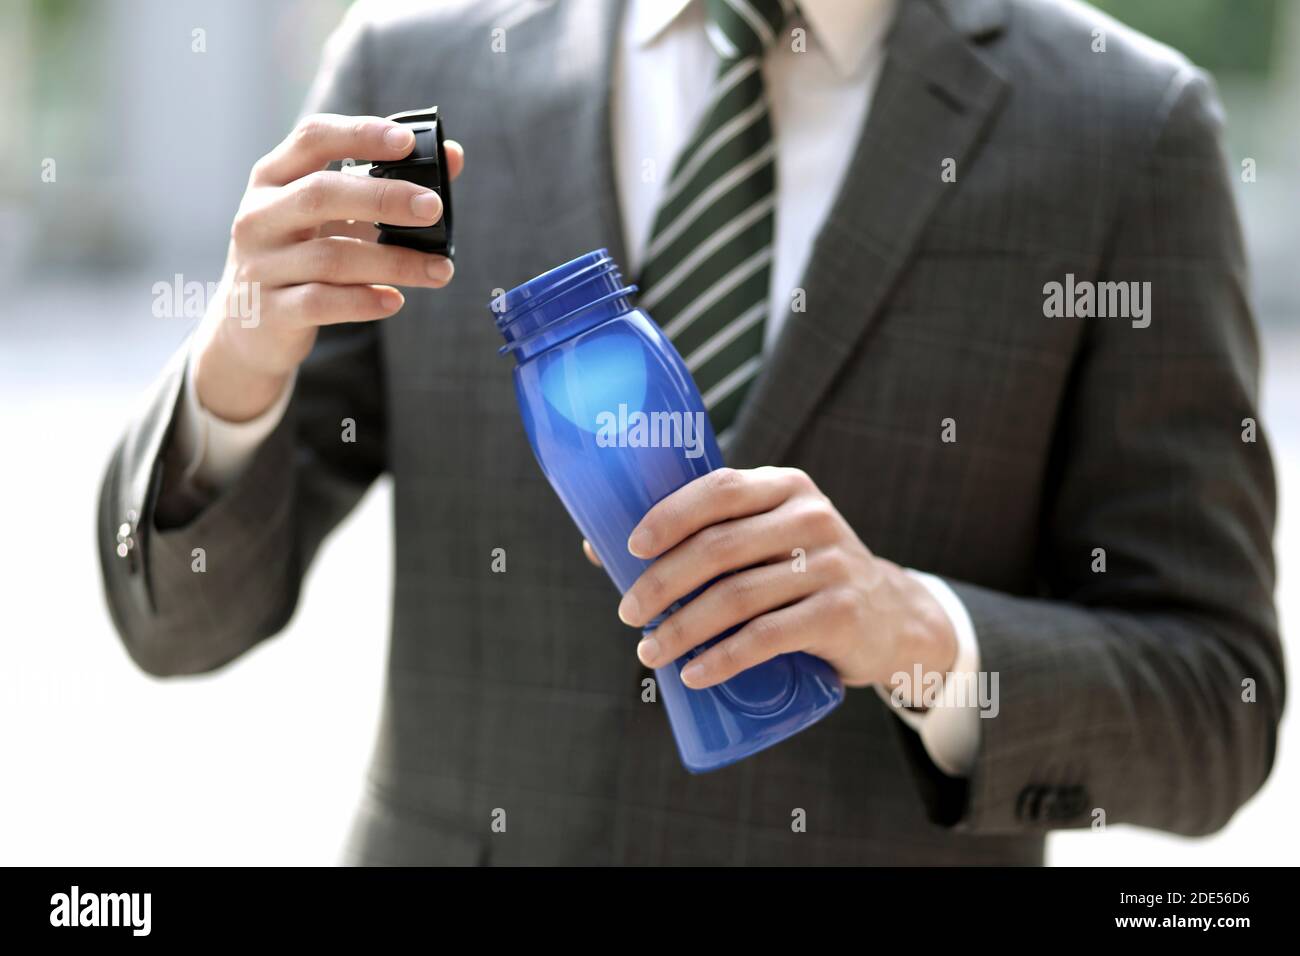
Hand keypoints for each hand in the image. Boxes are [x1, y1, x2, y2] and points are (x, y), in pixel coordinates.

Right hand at [193, 113, 464, 421]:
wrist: (247, 329)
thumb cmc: (300, 258)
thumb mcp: (332, 218)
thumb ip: (385, 186)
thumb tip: (453, 157)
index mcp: (274, 179)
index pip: (312, 139)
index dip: (359, 134)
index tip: (407, 140)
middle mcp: (260, 216)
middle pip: (321, 194)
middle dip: (384, 198)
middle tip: (434, 208)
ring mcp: (260, 265)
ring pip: (331, 257)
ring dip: (394, 262)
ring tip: (441, 269)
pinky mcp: (270, 312)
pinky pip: (321, 302)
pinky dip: (364, 301)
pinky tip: (395, 300)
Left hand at [588, 467, 956, 690]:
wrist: (890, 617)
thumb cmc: (802, 573)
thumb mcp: (768, 538)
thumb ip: (704, 534)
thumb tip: (599, 547)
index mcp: (784, 487)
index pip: (718, 489)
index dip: (668, 516)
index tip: (629, 548)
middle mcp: (811, 518)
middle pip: (719, 547)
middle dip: (662, 583)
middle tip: (628, 614)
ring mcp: (830, 566)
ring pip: (738, 597)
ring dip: (682, 628)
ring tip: (649, 651)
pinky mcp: (841, 615)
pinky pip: (769, 637)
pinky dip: (724, 659)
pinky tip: (694, 673)